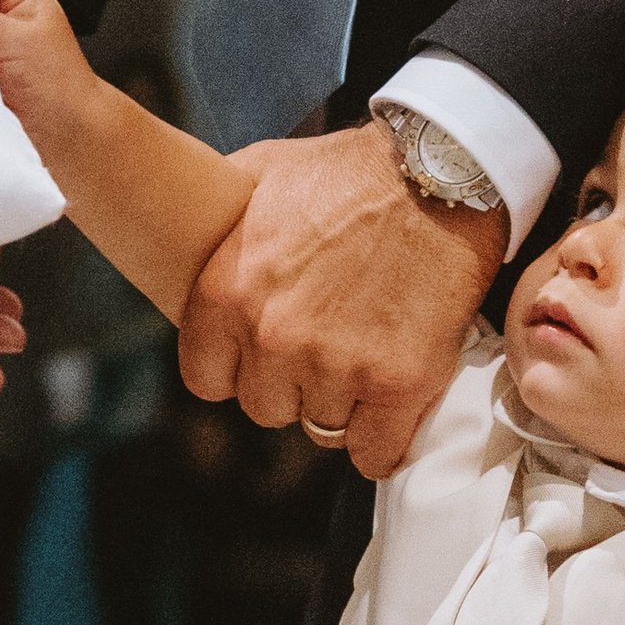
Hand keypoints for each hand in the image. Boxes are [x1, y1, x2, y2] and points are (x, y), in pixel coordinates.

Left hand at [176, 122, 503, 479]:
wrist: (440, 172)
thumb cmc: (348, 171)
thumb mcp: (258, 174)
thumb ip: (220, 227)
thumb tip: (184, 234)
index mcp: (227, 293)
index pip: (206, 380)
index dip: (236, 369)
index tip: (261, 354)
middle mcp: (273, 337)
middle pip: (266, 407)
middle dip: (293, 384)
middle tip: (327, 344)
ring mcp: (336, 364)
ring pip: (322, 427)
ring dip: (343, 402)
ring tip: (367, 352)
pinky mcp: (397, 383)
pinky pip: (375, 453)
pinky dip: (385, 438)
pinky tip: (392, 402)